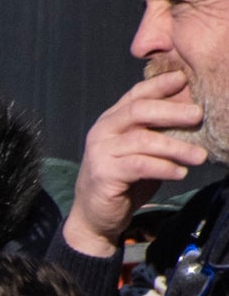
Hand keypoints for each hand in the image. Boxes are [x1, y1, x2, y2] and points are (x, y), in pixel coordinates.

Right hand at [64, 68, 209, 257]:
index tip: (184, 79)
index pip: (136, 94)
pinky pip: (140, 165)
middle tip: (199, 115)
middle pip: (138, 110)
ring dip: (176, 147)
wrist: (95, 216)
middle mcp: (102, 131)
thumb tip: (192, 110)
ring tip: (200, 156)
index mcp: (112, 120)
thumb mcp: (142, 149)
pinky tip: (180, 173)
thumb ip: (156, 129)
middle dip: (172, 111)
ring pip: (143, 140)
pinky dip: (164, 168)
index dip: (159, 84)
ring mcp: (100, 152)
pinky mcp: (103, 174)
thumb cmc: (124, 180)